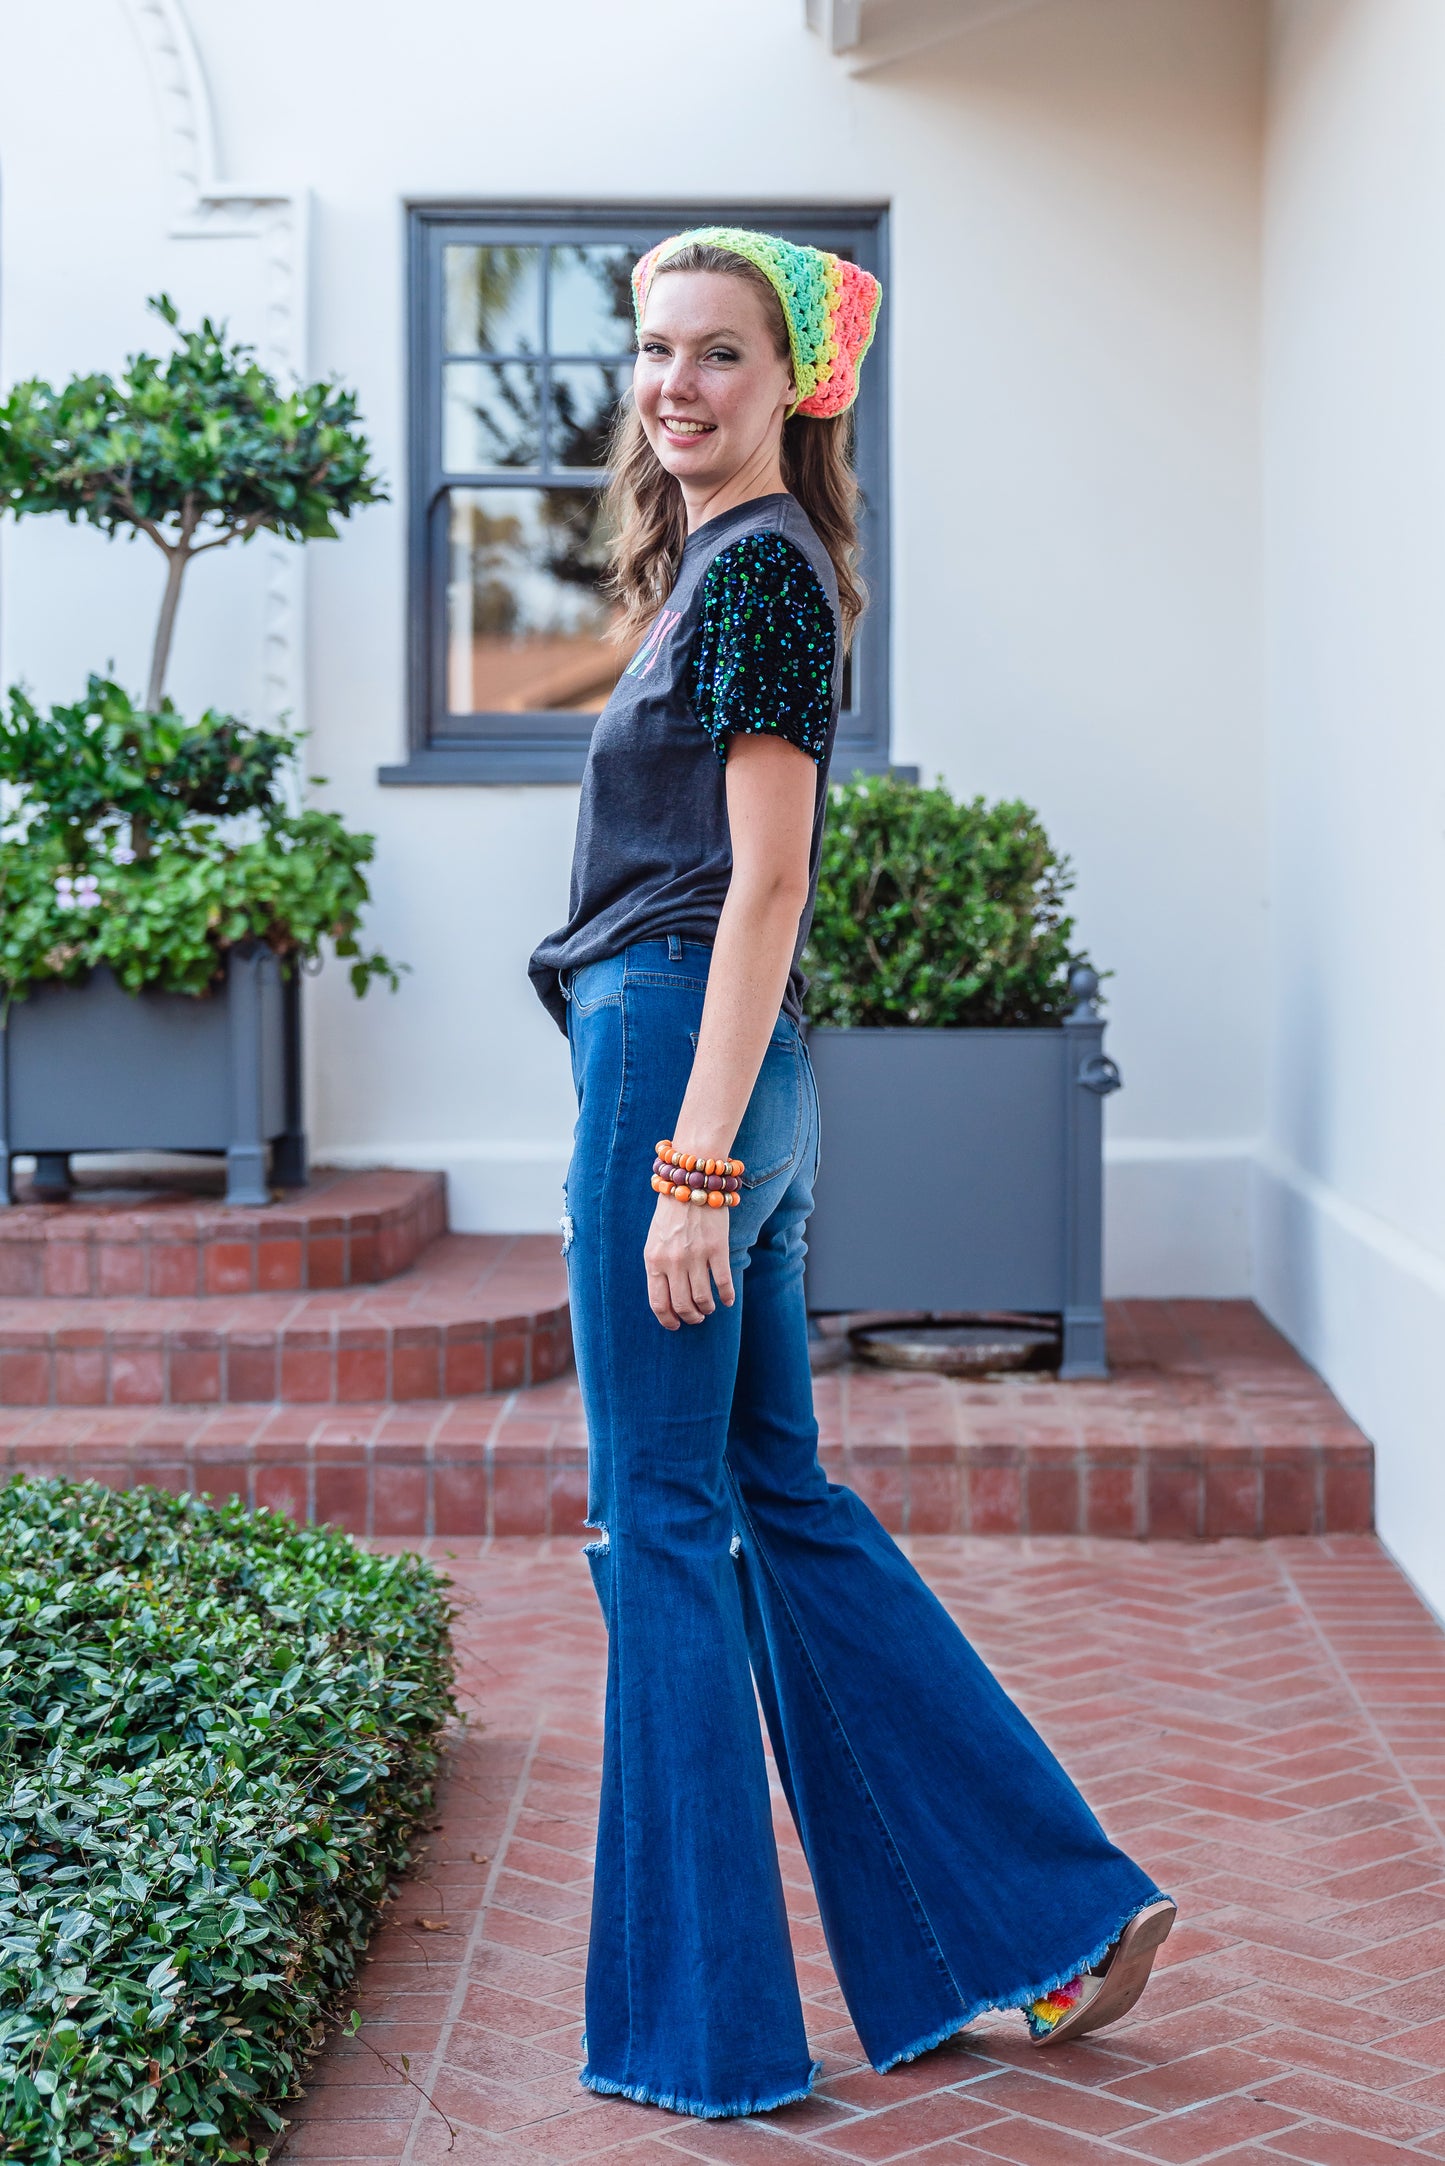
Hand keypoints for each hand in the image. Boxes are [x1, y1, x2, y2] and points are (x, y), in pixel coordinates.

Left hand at [644, 1195, 735, 1328]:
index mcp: (653, 1261)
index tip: (675, 1326)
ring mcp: (696, 1256)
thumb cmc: (671, 1214)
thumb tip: (667, 1297)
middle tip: (696, 1318)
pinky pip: (723, 1282)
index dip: (667, 1319)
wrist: (690, 1183)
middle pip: (682, 1305)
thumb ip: (658, 1267)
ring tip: (709, 1308)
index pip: (658, 1302)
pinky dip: (727, 1296)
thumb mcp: (654, 1241)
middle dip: (690, 1318)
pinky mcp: (717, 1249)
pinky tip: (728, 1300)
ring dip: (707, 1309)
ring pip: (703, 1298)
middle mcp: (673, 1262)